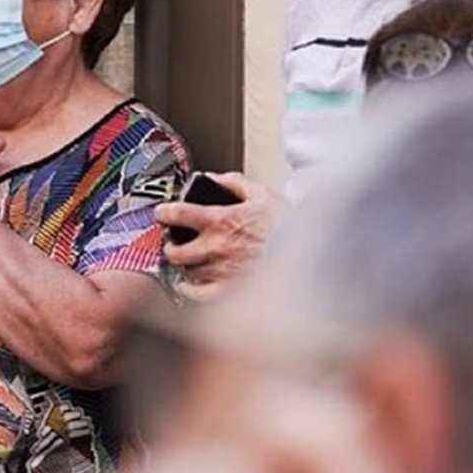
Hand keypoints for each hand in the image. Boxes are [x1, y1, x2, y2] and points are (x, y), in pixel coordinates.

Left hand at [155, 173, 281, 302]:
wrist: (311, 257)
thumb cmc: (288, 228)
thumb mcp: (263, 195)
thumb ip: (235, 184)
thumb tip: (215, 178)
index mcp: (221, 221)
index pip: (177, 214)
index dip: (163, 213)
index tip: (161, 214)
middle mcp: (216, 248)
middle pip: (175, 250)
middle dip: (171, 245)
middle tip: (175, 243)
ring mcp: (220, 272)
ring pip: (186, 271)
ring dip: (185, 265)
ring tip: (190, 261)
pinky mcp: (228, 292)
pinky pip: (197, 294)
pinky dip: (188, 289)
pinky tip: (189, 284)